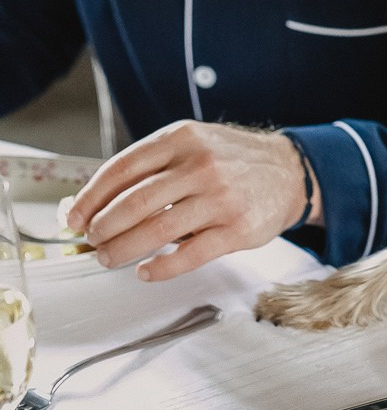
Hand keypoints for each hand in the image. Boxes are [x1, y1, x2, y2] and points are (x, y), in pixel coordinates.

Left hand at [64, 122, 313, 279]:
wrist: (288, 170)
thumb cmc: (230, 160)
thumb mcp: (190, 145)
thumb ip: (148, 169)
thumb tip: (91, 204)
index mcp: (182, 139)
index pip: (122, 168)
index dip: (91, 197)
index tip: (75, 217)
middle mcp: (201, 165)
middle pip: (135, 202)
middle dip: (103, 228)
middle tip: (92, 241)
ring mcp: (222, 198)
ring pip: (157, 231)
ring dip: (124, 249)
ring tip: (110, 257)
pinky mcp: (239, 229)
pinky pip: (189, 256)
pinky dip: (160, 268)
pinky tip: (146, 271)